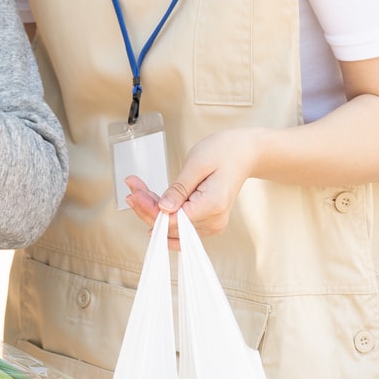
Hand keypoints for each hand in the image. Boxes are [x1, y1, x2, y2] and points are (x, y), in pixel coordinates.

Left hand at [125, 128, 264, 245]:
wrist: (245, 153)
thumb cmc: (225, 152)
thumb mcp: (197, 163)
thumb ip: (179, 189)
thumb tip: (162, 209)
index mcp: (212, 206)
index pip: (173, 220)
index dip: (149, 210)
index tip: (134, 194)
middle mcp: (213, 221)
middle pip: (171, 226)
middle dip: (147, 208)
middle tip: (132, 187)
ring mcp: (211, 223)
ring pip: (173, 225)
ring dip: (153, 210)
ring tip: (137, 188)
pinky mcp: (207, 221)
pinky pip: (180, 222)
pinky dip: (164, 211)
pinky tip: (150, 199)